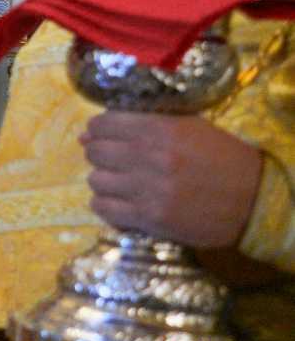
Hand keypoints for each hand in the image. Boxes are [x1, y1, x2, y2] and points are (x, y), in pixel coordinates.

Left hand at [81, 111, 263, 246]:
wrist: (255, 199)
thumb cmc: (221, 158)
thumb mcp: (189, 126)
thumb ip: (143, 122)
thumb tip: (86, 132)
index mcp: (159, 129)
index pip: (102, 124)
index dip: (98, 130)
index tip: (104, 137)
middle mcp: (149, 156)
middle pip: (95, 152)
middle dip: (100, 155)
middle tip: (116, 162)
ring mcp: (148, 189)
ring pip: (95, 181)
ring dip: (105, 182)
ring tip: (123, 184)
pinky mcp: (150, 218)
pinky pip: (104, 209)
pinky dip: (106, 206)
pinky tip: (122, 204)